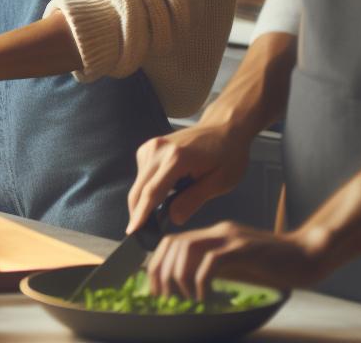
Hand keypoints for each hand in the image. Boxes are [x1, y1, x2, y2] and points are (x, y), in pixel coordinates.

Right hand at [126, 121, 255, 235]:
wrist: (224, 128)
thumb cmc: (228, 154)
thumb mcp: (220, 182)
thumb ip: (194, 200)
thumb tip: (173, 218)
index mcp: (177, 158)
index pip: (152, 192)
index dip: (141, 214)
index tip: (132, 231)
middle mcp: (158, 150)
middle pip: (139, 188)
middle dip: (137, 212)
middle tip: (142, 233)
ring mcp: (151, 146)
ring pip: (139, 182)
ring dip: (144, 200)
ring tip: (164, 210)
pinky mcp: (149, 147)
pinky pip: (142, 174)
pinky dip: (148, 187)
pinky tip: (166, 191)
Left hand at [147, 222, 328, 301]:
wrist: (310, 255)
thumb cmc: (277, 265)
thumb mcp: (239, 266)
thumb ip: (216, 269)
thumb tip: (188, 287)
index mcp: (215, 236)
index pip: (172, 242)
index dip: (158, 265)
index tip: (156, 290)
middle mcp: (218, 233)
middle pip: (173, 244)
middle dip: (161, 272)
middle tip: (164, 298)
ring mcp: (231, 238)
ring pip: (186, 249)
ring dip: (178, 277)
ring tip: (185, 300)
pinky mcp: (244, 249)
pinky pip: (211, 262)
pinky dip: (200, 281)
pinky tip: (205, 297)